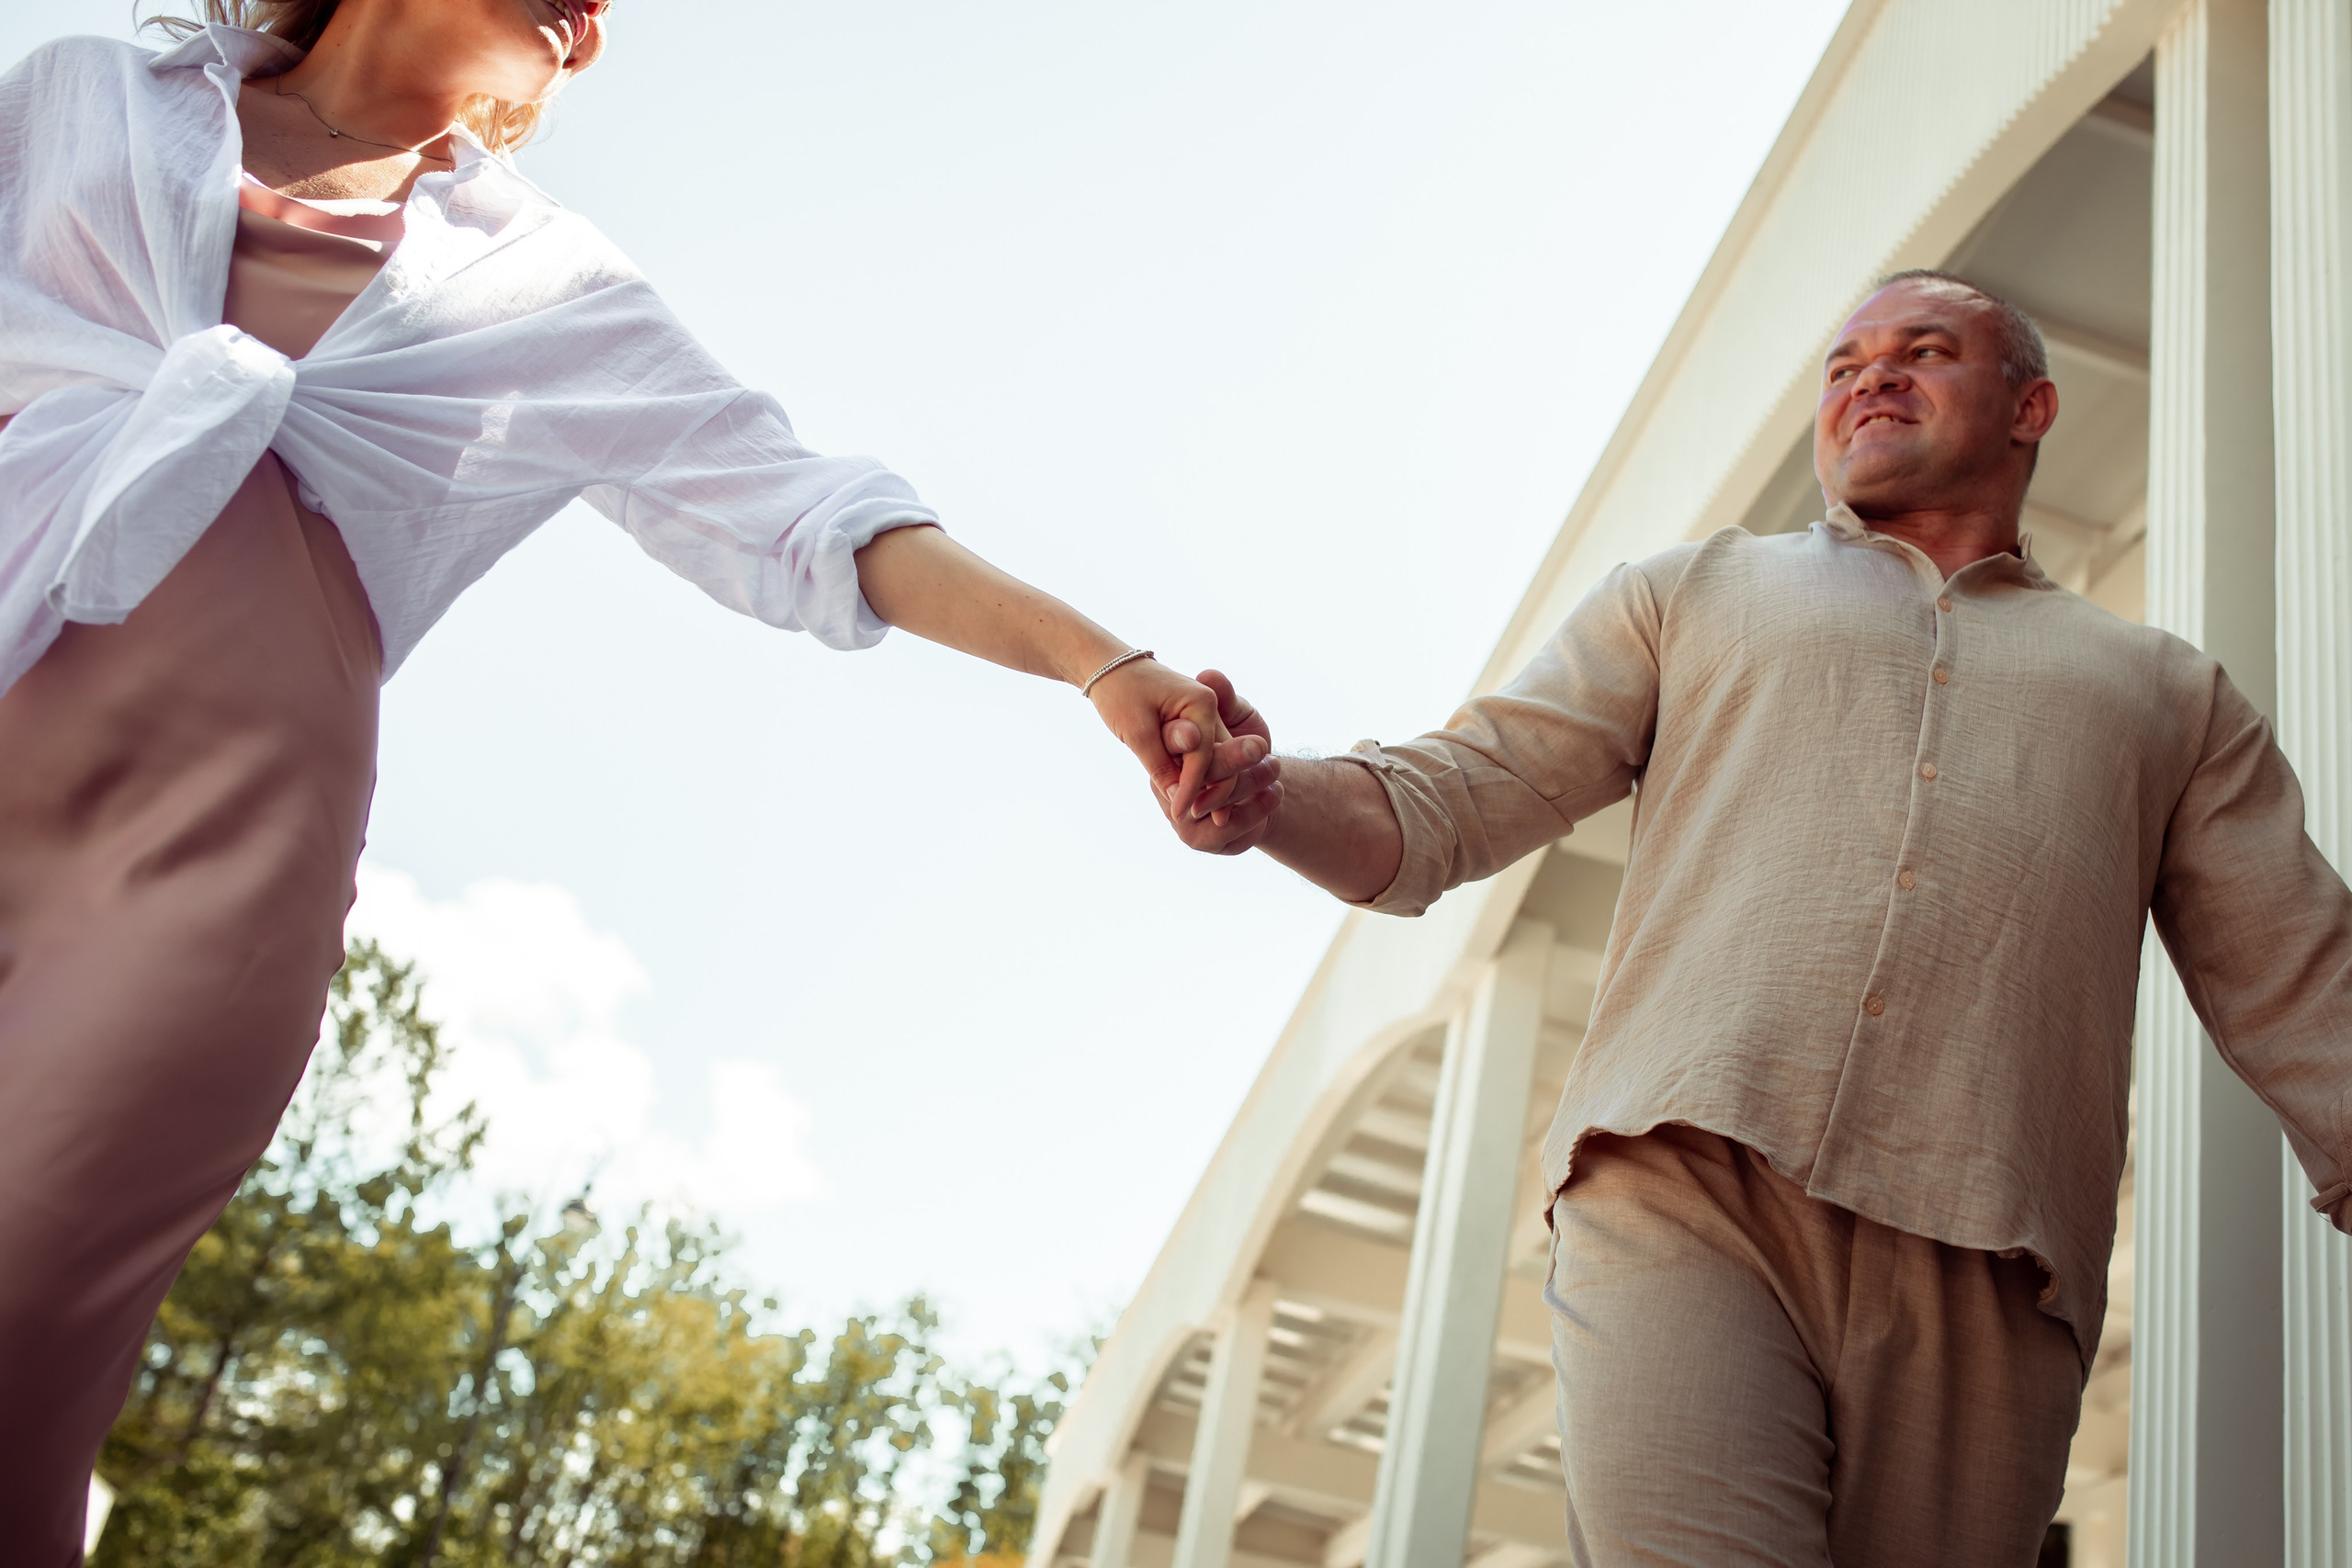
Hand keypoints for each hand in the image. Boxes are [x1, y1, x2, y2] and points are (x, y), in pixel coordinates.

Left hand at [1088, 658, 1264, 817]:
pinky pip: (1199, 754)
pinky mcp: (1194, 723)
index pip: (1205, 757)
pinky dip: (1190, 773)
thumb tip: (1177, 797)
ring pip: (1212, 759)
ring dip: (1200, 785)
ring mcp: (1204, 715)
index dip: (1191, 788)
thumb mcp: (1137, 731)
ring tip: (1184, 812)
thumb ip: (1161, 764)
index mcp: (1203, 702)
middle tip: (1188, 819)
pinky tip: (1180, 795)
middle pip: (1219, 759)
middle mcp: (1210, 708)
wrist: (1107, 667)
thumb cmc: (1119, 692)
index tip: (1178, 815)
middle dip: (1206, 791)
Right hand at [1161, 670, 1282, 855]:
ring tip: (1275, 768)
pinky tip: (1275, 794)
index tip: (1212, 729)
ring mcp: (1180, 817)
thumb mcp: (1238, 714)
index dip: (1190, 738)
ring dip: (1249, 785)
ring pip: (1214, 805)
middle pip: (1195, 777)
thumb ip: (1224, 698)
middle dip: (1231, 761)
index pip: (1173, 745)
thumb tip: (1210, 675)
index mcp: (1167, 753)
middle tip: (1262, 747)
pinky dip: (1254, 812)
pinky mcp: (1200, 840)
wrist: (1259, 783)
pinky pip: (1227, 831)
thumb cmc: (1243, 741)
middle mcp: (1166, 786)